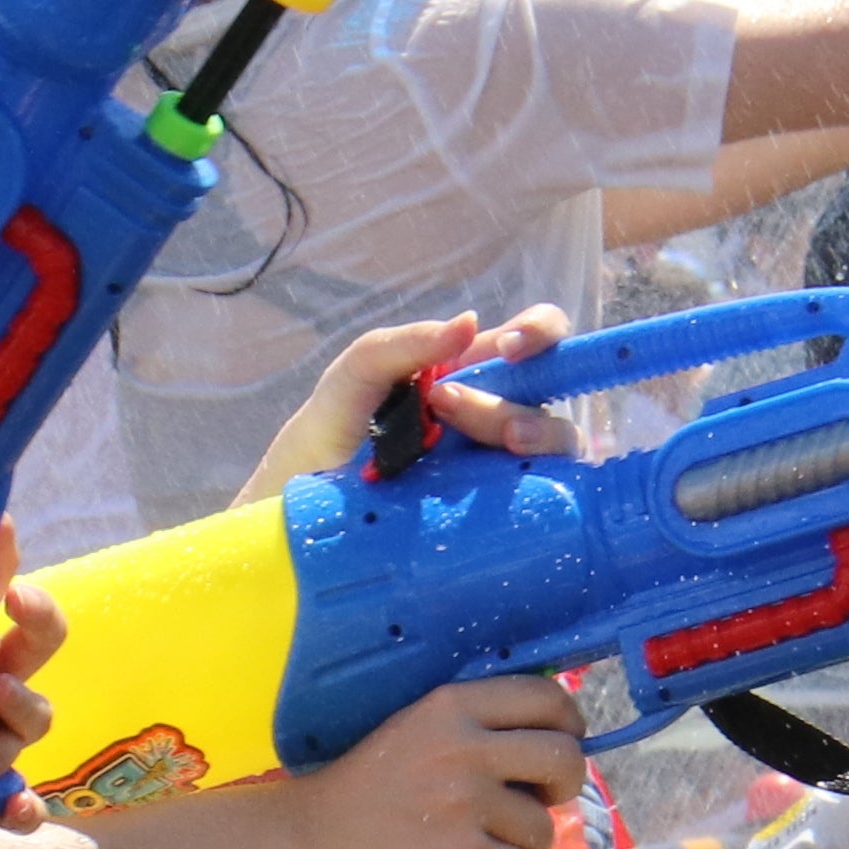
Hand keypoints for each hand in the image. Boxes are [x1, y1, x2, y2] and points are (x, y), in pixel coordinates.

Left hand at [237, 310, 584, 508]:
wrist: (296, 525)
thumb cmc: (320, 446)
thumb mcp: (350, 382)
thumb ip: (399, 346)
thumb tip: (471, 323)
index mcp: (466, 377)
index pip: (529, 343)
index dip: (539, 333)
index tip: (512, 347)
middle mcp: (491, 421)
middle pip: (545, 398)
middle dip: (513, 400)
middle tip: (450, 408)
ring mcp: (498, 472)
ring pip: (553, 447)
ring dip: (530, 435)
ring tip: (482, 448)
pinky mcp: (499, 521)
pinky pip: (544, 500)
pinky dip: (543, 491)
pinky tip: (509, 494)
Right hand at [283, 671, 578, 848]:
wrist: (310, 840)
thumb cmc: (365, 788)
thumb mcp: (415, 732)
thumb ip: (474, 729)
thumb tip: (550, 746)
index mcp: (452, 707)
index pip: (546, 698)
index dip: (569, 725)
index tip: (561, 747)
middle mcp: (465, 747)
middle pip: (565, 759)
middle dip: (565, 786)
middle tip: (541, 802)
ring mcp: (466, 803)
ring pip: (543, 829)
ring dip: (526, 846)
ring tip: (488, 848)